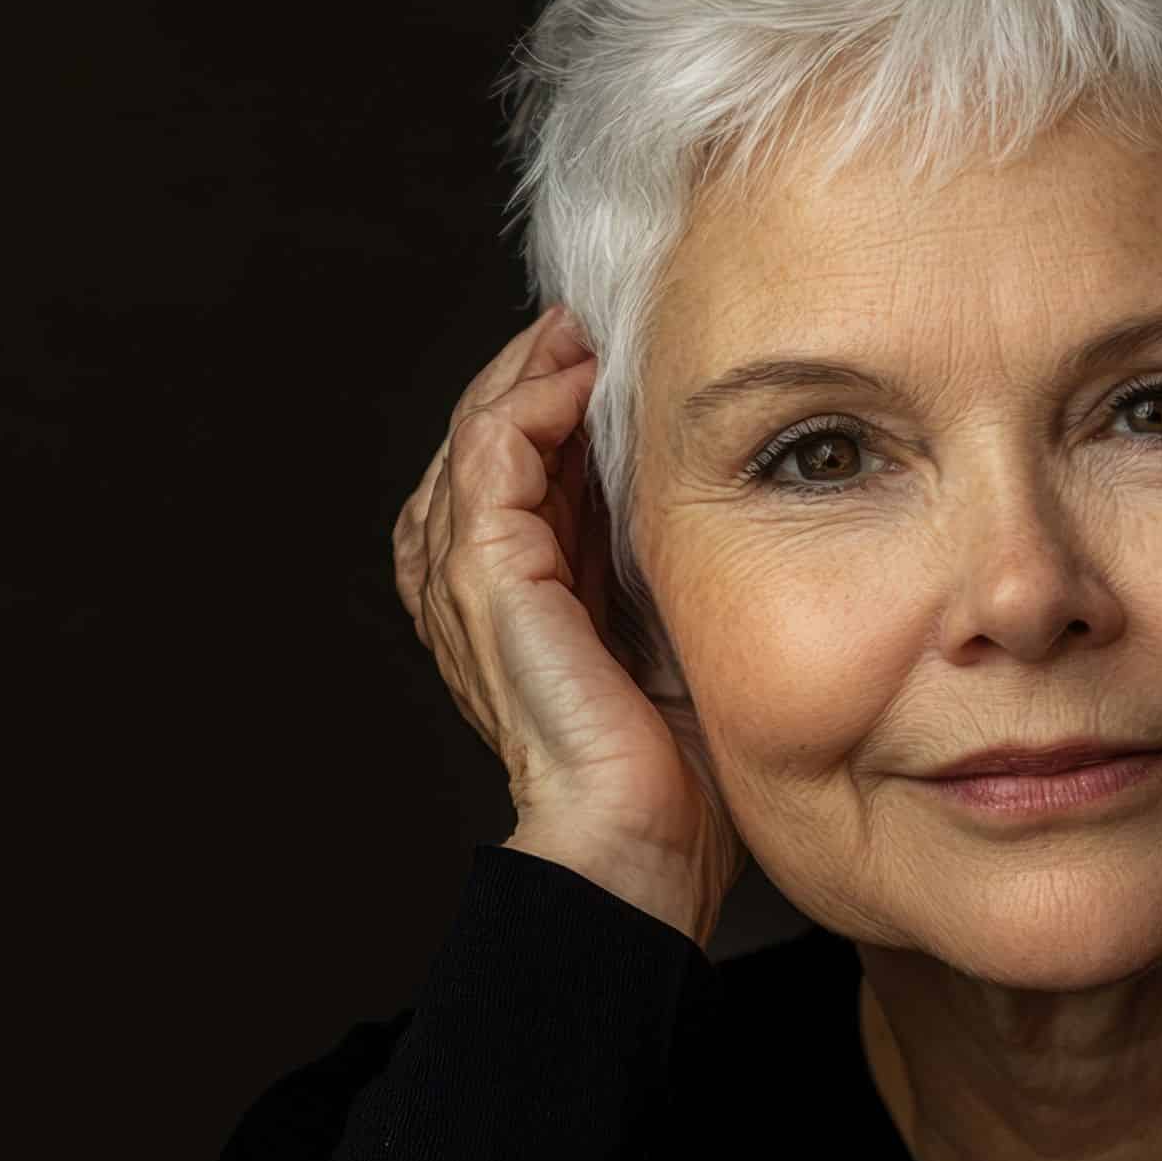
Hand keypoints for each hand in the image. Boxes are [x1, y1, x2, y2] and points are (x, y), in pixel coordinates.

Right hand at [391, 306, 745, 945]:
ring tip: (593, 330)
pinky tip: (584, 377)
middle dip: (541, 367)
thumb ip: (656, 549)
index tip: (626, 351)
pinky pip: (491, 453)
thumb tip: (695, 464)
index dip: (560, 396)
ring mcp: (466, 577)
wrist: (641, 842)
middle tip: (606, 318)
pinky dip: (532, 400)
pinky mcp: (485, 575)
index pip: (518, 461)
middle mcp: (469, 580)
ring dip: (535, 368)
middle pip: (487, 431)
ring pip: (482, 427)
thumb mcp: (672, 621)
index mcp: (510, 593)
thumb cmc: (672, 761)